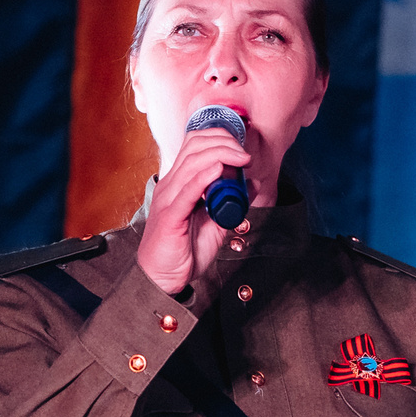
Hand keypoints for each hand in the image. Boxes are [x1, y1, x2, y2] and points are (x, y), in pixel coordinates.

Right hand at [135, 115, 254, 295]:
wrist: (163, 279)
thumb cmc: (184, 252)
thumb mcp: (215, 222)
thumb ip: (231, 202)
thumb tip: (252, 182)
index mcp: (178, 183)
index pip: (194, 144)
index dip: (219, 137)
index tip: (242, 145)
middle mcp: (170, 186)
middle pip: (194, 147)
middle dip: (224, 142)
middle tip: (245, 153)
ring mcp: (168, 199)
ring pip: (192, 163)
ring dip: (221, 154)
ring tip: (241, 158)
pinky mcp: (170, 217)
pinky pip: (187, 191)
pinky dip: (204, 176)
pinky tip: (219, 169)